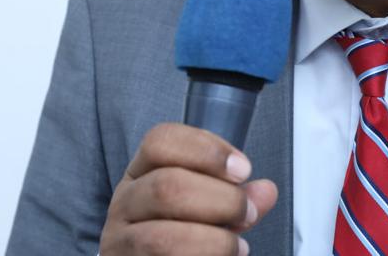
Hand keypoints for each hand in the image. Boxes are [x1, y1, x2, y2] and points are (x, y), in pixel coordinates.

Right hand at [99, 123, 278, 254]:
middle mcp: (125, 202)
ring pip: (162, 236)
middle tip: (248, 212)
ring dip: (213, 241)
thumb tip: (266, 191)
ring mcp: (121, 240)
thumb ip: (236, 196)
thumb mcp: (207, 205)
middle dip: (221, 199)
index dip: (206, 149)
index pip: (160, 141)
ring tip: (238, 246)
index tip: (243, 169)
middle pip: (167, 185)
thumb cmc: (179, 231)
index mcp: (142, 171)